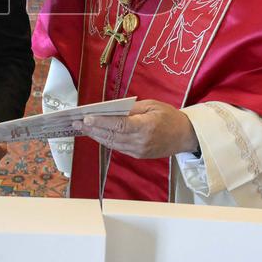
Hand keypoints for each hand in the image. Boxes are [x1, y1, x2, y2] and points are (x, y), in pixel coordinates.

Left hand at [72, 99, 196, 158]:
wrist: (185, 136)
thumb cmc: (169, 116)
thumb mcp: (151, 105)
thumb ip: (131, 109)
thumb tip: (111, 110)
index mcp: (145, 127)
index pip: (118, 125)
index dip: (101, 122)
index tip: (86, 118)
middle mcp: (141, 142)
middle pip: (111, 136)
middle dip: (92, 129)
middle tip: (76, 122)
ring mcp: (139, 151)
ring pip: (112, 143)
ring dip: (95, 136)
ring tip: (82, 128)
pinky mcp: (138, 155)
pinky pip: (118, 148)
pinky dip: (106, 140)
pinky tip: (96, 134)